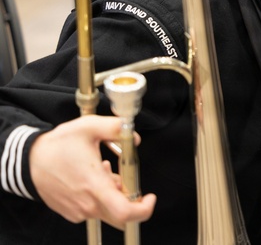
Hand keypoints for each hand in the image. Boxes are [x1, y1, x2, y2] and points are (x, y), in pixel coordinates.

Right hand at [29, 115, 155, 227]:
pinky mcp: (71, 212)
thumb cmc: (57, 146)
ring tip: (103, 170)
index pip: (125, 213)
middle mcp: (87, 204)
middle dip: (129, 197)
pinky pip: (94, 209)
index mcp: (95, 186)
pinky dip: (100, 196)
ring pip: (108, 210)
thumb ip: (116, 128)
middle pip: (120, 214)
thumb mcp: (89, 127)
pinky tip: (92, 177)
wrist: (29, 161)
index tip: (150, 197)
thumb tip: (135, 137)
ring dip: (113, 193)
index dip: (143, 209)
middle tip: (122, 176)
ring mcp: (78, 211)